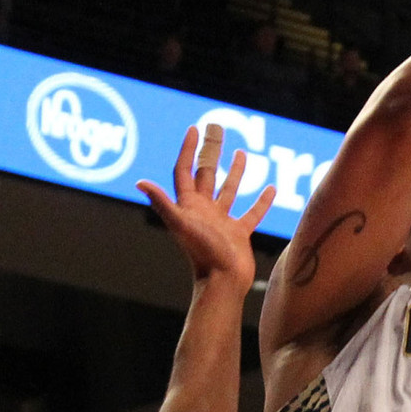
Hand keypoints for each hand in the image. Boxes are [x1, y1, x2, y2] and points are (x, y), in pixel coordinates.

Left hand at [138, 124, 277, 284]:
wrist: (222, 282)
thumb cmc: (202, 253)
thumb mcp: (181, 224)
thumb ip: (162, 203)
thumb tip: (140, 182)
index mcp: (189, 205)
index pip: (185, 171)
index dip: (187, 150)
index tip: (194, 129)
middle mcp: (204, 210)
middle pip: (206, 174)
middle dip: (210, 152)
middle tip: (216, 131)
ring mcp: (221, 221)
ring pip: (229, 190)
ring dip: (235, 171)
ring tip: (241, 152)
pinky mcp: (239, 232)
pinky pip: (252, 212)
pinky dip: (261, 201)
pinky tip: (270, 188)